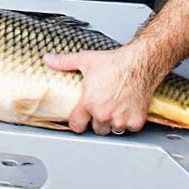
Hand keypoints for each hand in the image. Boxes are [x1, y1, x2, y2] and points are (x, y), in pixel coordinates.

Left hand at [44, 47, 160, 135]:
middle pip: (97, 129)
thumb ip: (64, 62)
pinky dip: (130, 122)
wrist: (139, 64)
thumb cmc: (114, 63)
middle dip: (98, 121)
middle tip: (102, 109)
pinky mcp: (136, 120)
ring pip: (113, 130)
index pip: (76, 124)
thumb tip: (48, 59)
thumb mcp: (85, 60)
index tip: (79, 121)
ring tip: (114, 109)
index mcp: (88, 103)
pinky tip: (128, 110)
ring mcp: (120, 119)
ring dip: (113, 123)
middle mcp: (103, 114)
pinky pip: (130, 128)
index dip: (77, 123)